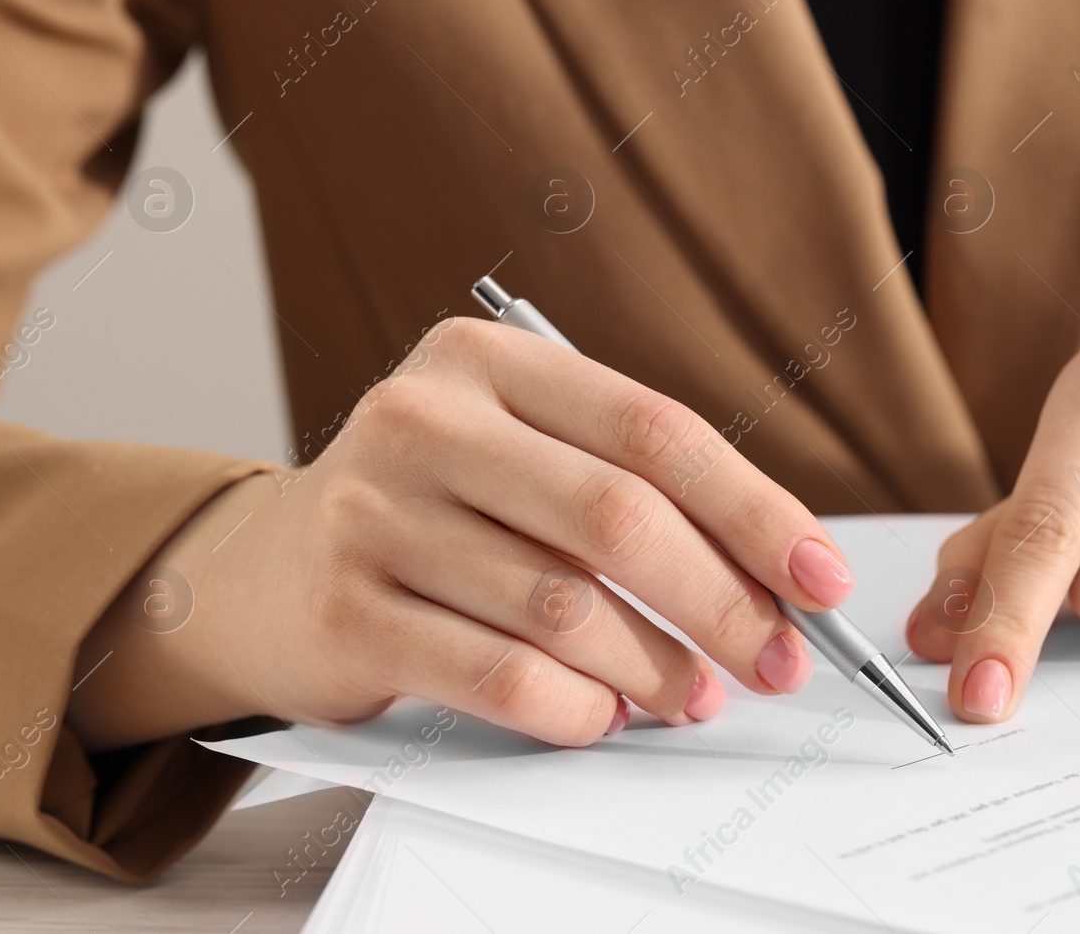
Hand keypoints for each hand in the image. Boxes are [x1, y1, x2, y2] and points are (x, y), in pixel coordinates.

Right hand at [68, 319, 856, 749]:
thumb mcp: (517, 461)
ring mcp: (373, 513)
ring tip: (692, 694)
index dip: (752, 508)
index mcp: (487, 363)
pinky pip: (499, 674)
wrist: (260, 570)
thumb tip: (768, 581)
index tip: (819, 576)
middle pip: (616, 515)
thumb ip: (625, 493)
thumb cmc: (429, 511)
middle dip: (720, 601)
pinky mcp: (346, 611)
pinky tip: (603, 716)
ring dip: (654, 667)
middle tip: (775, 660)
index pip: (653, 430)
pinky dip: (575, 709)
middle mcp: (424, 420)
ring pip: (562, 605)